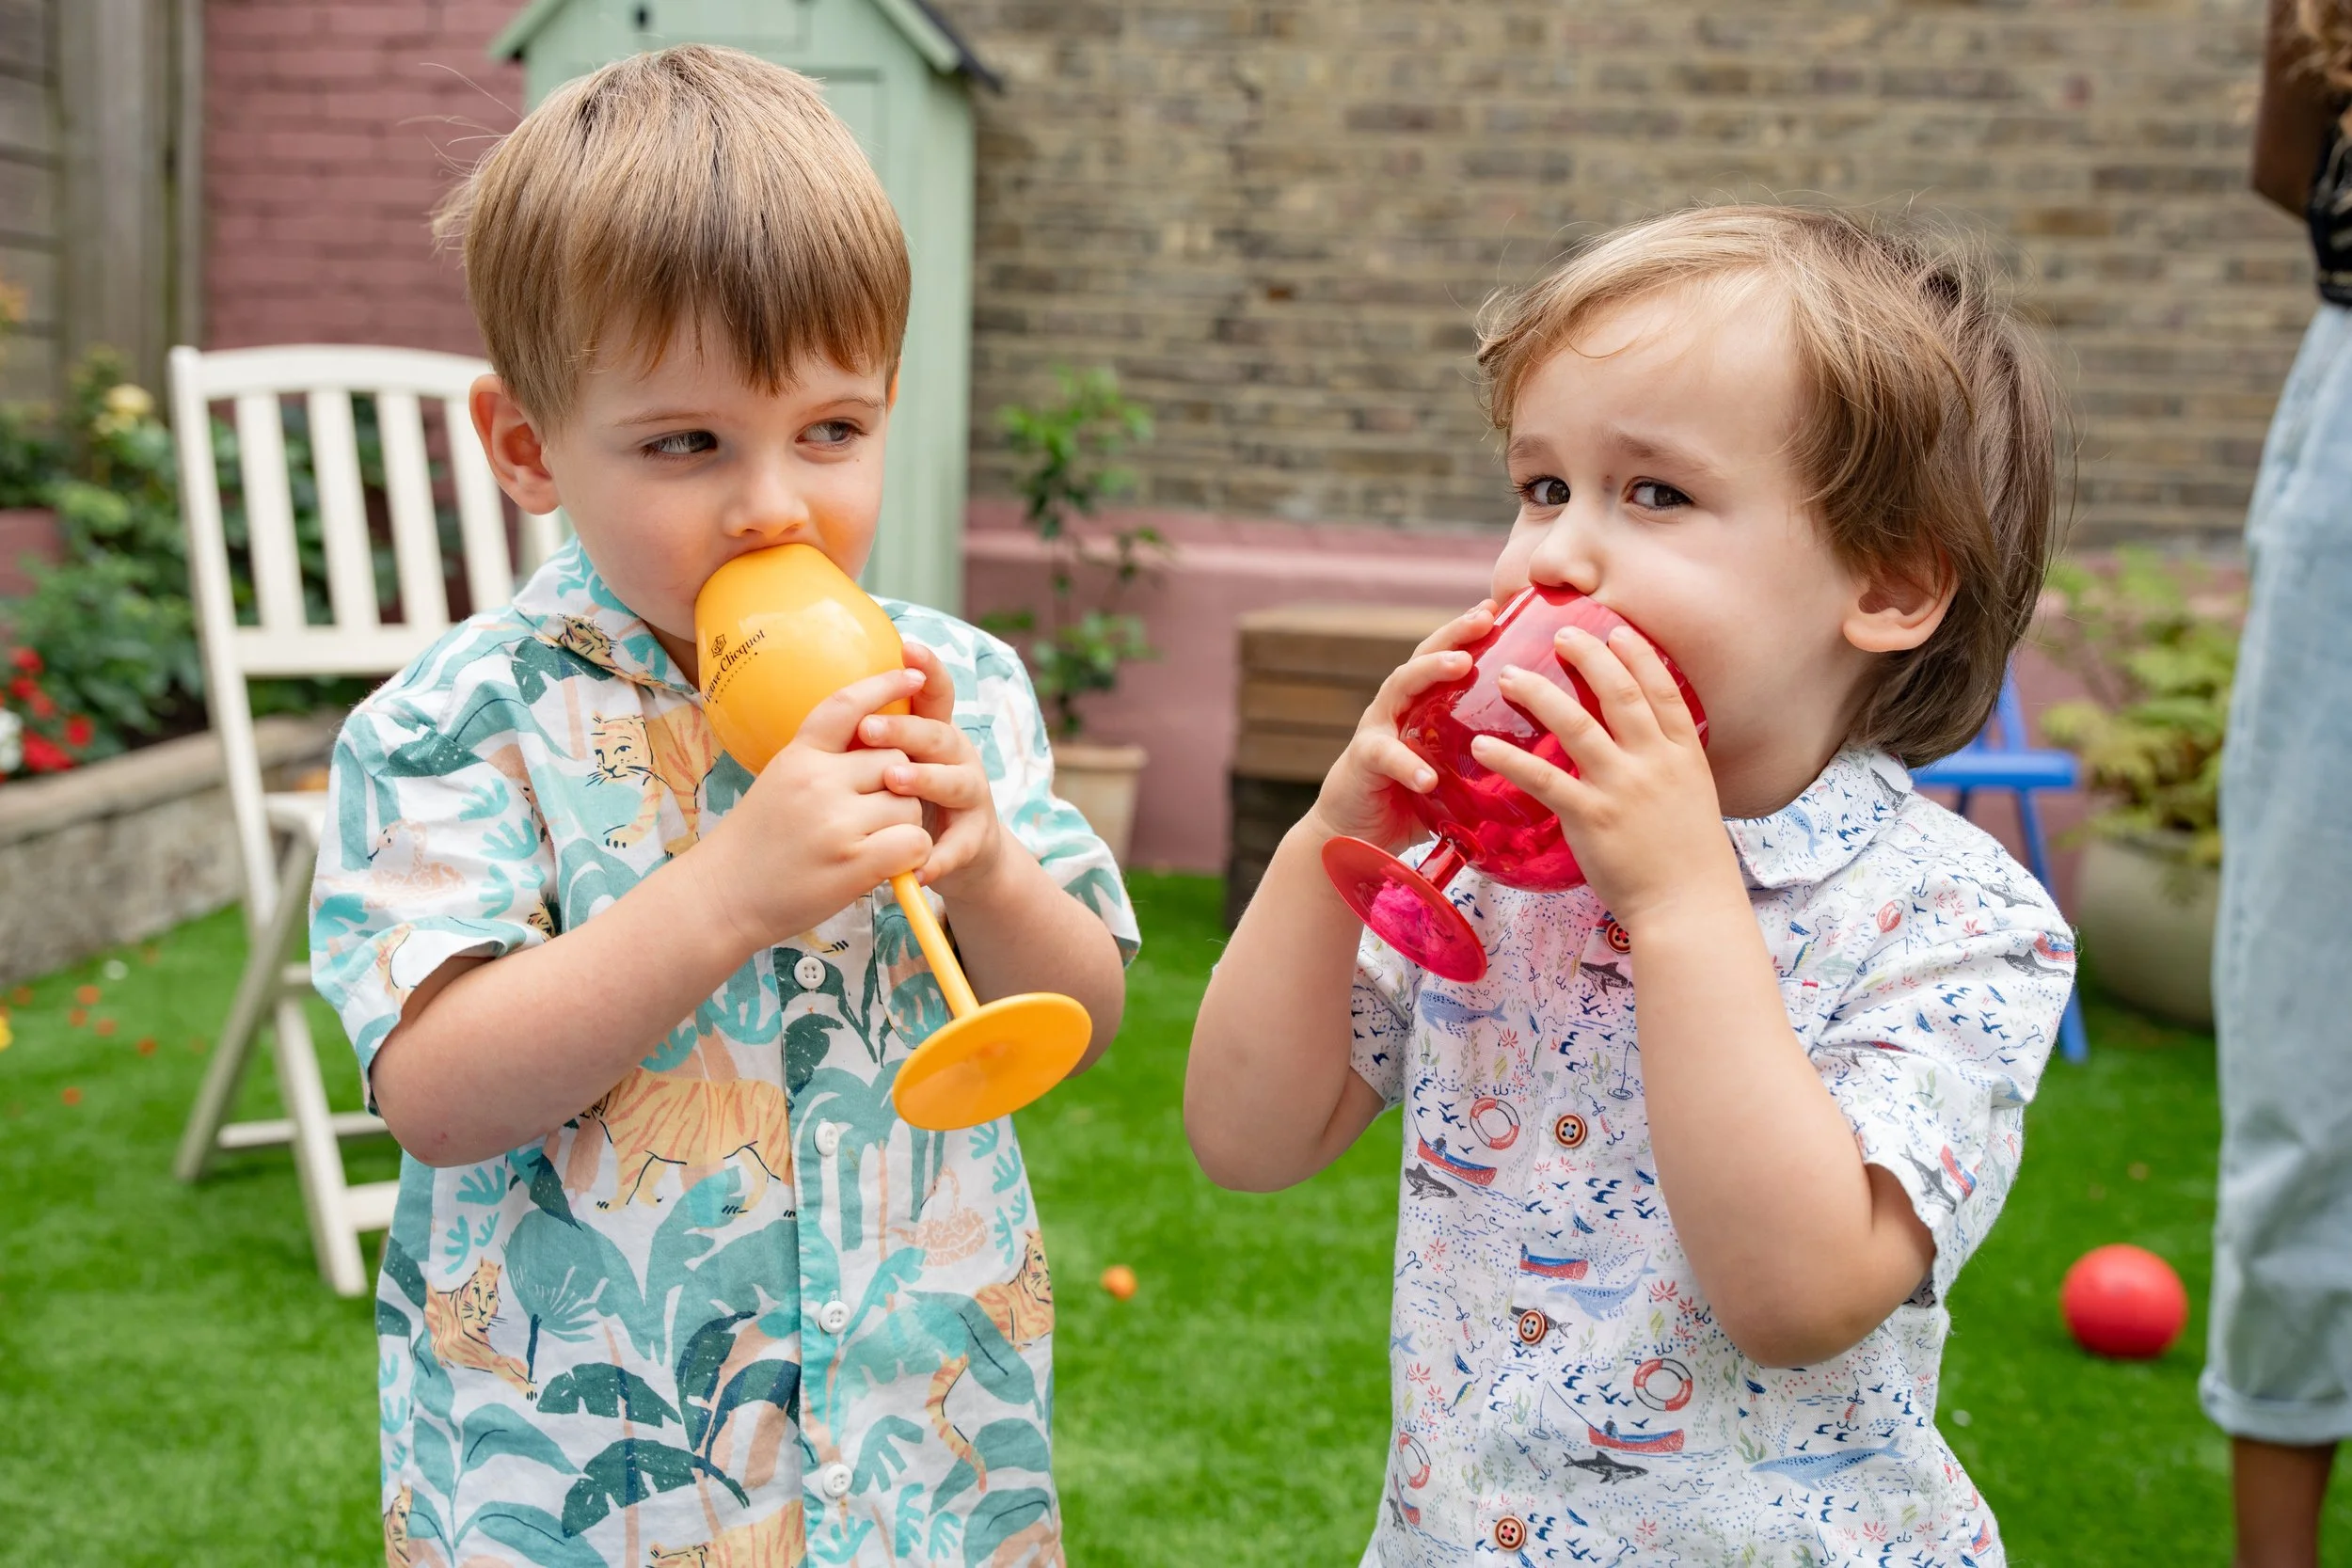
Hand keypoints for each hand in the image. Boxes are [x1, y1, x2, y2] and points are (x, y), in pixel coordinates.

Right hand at [692, 666, 932, 951]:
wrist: (722, 897)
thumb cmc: (756, 843)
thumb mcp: (780, 783)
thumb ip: (822, 762)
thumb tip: (875, 740)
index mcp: (799, 755)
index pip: (847, 706)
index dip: (884, 686)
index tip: (912, 676)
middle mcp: (818, 782)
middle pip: (895, 759)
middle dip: (898, 783)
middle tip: (872, 814)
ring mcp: (837, 822)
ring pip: (910, 803)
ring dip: (904, 824)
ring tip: (870, 844)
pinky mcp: (854, 863)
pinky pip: (914, 842)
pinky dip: (910, 855)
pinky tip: (887, 865)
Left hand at [861, 642, 1006, 899]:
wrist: (953, 858)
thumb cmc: (907, 803)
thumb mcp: (889, 764)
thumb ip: (870, 739)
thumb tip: (827, 702)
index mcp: (933, 733)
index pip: (934, 693)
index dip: (927, 669)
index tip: (907, 649)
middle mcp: (958, 757)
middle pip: (938, 733)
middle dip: (905, 728)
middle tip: (868, 728)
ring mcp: (971, 797)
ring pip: (956, 782)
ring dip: (926, 780)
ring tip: (894, 783)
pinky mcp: (976, 838)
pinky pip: (959, 846)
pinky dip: (939, 858)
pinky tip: (917, 868)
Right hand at [1304, 600, 1494, 849]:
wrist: (1353, 833)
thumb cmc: (1410, 801)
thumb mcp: (1451, 772)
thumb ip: (1480, 757)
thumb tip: (1545, 759)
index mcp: (1420, 705)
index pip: (1446, 657)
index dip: (1469, 631)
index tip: (1499, 608)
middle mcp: (1396, 706)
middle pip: (1423, 657)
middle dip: (1455, 633)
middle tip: (1485, 618)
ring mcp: (1377, 728)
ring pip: (1400, 687)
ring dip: (1430, 671)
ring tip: (1462, 664)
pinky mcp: (1362, 761)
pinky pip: (1385, 756)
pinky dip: (1407, 765)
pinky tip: (1428, 777)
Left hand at [1470, 623, 1736, 927]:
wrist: (1689, 909)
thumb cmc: (1688, 862)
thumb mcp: (1693, 799)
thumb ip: (1669, 768)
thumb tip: (1649, 747)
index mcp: (1684, 756)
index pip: (1663, 691)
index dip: (1639, 657)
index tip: (1618, 631)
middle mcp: (1655, 762)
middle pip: (1620, 693)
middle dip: (1589, 656)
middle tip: (1560, 633)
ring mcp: (1622, 788)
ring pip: (1577, 725)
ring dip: (1539, 695)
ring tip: (1508, 676)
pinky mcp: (1591, 818)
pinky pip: (1543, 779)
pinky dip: (1511, 758)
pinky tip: (1483, 745)